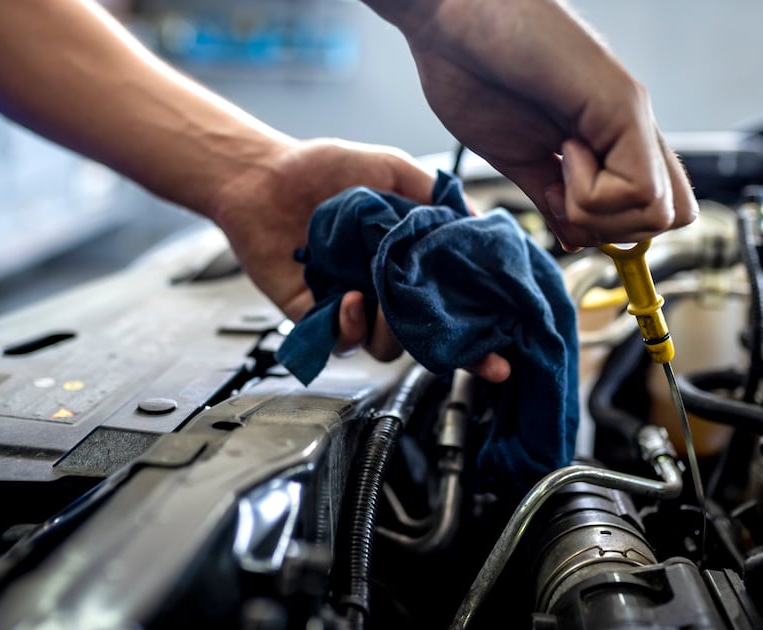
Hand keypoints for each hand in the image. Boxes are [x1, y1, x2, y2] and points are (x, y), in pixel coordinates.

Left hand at [209, 138, 510, 381]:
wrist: (262, 175)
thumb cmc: (322, 169)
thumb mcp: (391, 169)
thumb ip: (434, 195)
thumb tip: (479, 221)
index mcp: (410, 261)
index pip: (453, 305)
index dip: (479, 334)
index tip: (500, 355)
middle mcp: (385, 289)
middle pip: (426, 337)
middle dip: (444, 346)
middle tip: (443, 324)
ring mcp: (351, 306)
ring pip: (388, 347)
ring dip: (393, 330)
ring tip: (382, 299)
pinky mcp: (315, 317)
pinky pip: (341, 342)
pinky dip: (350, 325)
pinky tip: (347, 296)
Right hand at [387, 0, 697, 247]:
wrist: (448, 16)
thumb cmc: (469, 69)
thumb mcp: (514, 155)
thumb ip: (549, 195)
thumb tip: (573, 237)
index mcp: (606, 138)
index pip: (652, 208)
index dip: (611, 230)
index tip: (560, 206)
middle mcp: (630, 126)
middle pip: (669, 218)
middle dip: (612, 228)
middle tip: (562, 188)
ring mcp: (631, 115)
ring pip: (658, 213)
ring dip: (598, 210)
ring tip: (560, 159)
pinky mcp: (624, 105)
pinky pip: (639, 190)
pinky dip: (592, 193)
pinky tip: (563, 151)